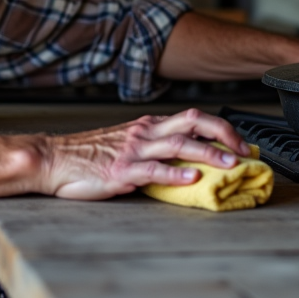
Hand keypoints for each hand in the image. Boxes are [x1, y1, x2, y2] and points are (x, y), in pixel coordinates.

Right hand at [35, 108, 250, 200]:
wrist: (53, 159)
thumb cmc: (88, 156)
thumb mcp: (127, 146)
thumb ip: (155, 151)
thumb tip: (186, 163)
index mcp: (148, 126)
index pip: (193, 118)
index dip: (221, 128)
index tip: (241, 143)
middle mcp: (145, 133)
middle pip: (193, 122)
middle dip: (224, 134)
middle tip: (244, 151)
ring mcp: (134, 150)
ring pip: (179, 145)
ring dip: (208, 154)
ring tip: (229, 164)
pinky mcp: (121, 170)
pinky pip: (153, 170)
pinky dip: (175, 174)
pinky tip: (192, 179)